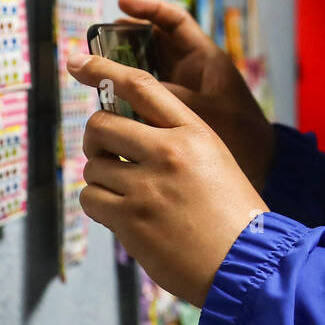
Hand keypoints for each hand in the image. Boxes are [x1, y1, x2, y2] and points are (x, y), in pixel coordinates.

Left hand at [67, 50, 268, 308]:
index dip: (103, 69)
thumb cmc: (232, 213)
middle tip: (107, 153)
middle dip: (96, 139)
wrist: (246, 263)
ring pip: (92, 165)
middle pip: (101, 124)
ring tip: (126, 193)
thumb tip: (125, 130)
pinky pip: (90, 198)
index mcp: (193, 131)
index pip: (140, 85)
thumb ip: (175, 139)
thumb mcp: (214, 158)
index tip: (78, 61)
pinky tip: (120, 213)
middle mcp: (168, 151)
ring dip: (101, 177)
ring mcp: (146, 186)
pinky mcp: (130, 219)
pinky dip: (98, 204)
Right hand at [115, 0, 275, 192]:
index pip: (174, 21)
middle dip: (123, 41)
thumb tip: (127, 92)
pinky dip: (126, 98)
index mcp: (204, 58)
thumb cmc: (242, 132)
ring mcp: (181, 91)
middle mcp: (190, 69)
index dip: (149, 8)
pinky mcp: (172, 113)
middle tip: (96, 44)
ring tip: (95, 73)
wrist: (260, 163)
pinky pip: (143, 97)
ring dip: (121, 72)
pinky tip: (108, 105)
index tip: (122, 2)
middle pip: (151, 44)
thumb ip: (168, 98)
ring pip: (143, 71)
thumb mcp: (204, 110)